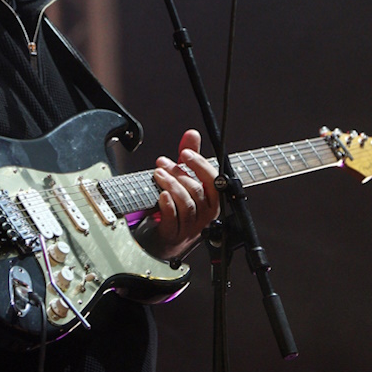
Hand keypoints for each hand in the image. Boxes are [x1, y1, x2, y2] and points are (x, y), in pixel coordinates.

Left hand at [144, 130, 219, 259]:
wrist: (166, 238)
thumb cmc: (179, 207)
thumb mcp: (185, 180)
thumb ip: (190, 158)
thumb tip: (192, 133)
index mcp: (213, 201)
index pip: (213, 180)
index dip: (199, 165)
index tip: (185, 152)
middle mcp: (206, 215)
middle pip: (196, 190)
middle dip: (179, 173)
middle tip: (163, 162)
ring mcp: (191, 227)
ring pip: (186, 203)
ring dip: (171, 185)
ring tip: (158, 173)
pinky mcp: (174, 235)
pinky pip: (173, 219)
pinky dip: (167, 205)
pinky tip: (160, 194)